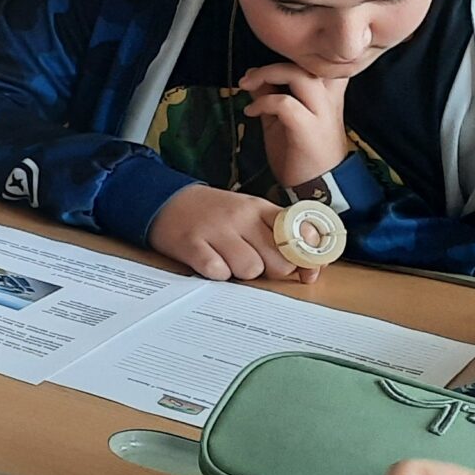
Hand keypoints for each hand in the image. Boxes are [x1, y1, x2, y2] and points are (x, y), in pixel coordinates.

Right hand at [146, 183, 307, 282]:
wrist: (165, 200)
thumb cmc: (214, 213)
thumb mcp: (248, 213)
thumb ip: (279, 235)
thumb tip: (310, 267)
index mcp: (259, 207)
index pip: (299, 235)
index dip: (306, 258)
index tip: (304, 270)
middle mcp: (240, 216)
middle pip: (278, 261)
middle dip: (270, 270)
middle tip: (254, 262)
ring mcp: (216, 229)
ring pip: (250, 270)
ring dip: (241, 273)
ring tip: (227, 260)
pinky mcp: (192, 245)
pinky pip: (219, 273)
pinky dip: (217, 274)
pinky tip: (210, 262)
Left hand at [240, 63, 349, 190]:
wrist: (317, 188)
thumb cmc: (300, 154)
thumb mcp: (282, 120)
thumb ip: (272, 96)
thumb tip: (255, 76)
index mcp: (328, 95)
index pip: (319, 61)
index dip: (292, 57)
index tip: (265, 70)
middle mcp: (329, 100)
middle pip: (307, 62)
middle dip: (273, 64)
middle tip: (248, 77)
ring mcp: (321, 114)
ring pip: (300, 76)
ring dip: (269, 74)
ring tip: (247, 85)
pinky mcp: (308, 129)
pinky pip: (285, 104)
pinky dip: (263, 102)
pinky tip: (251, 113)